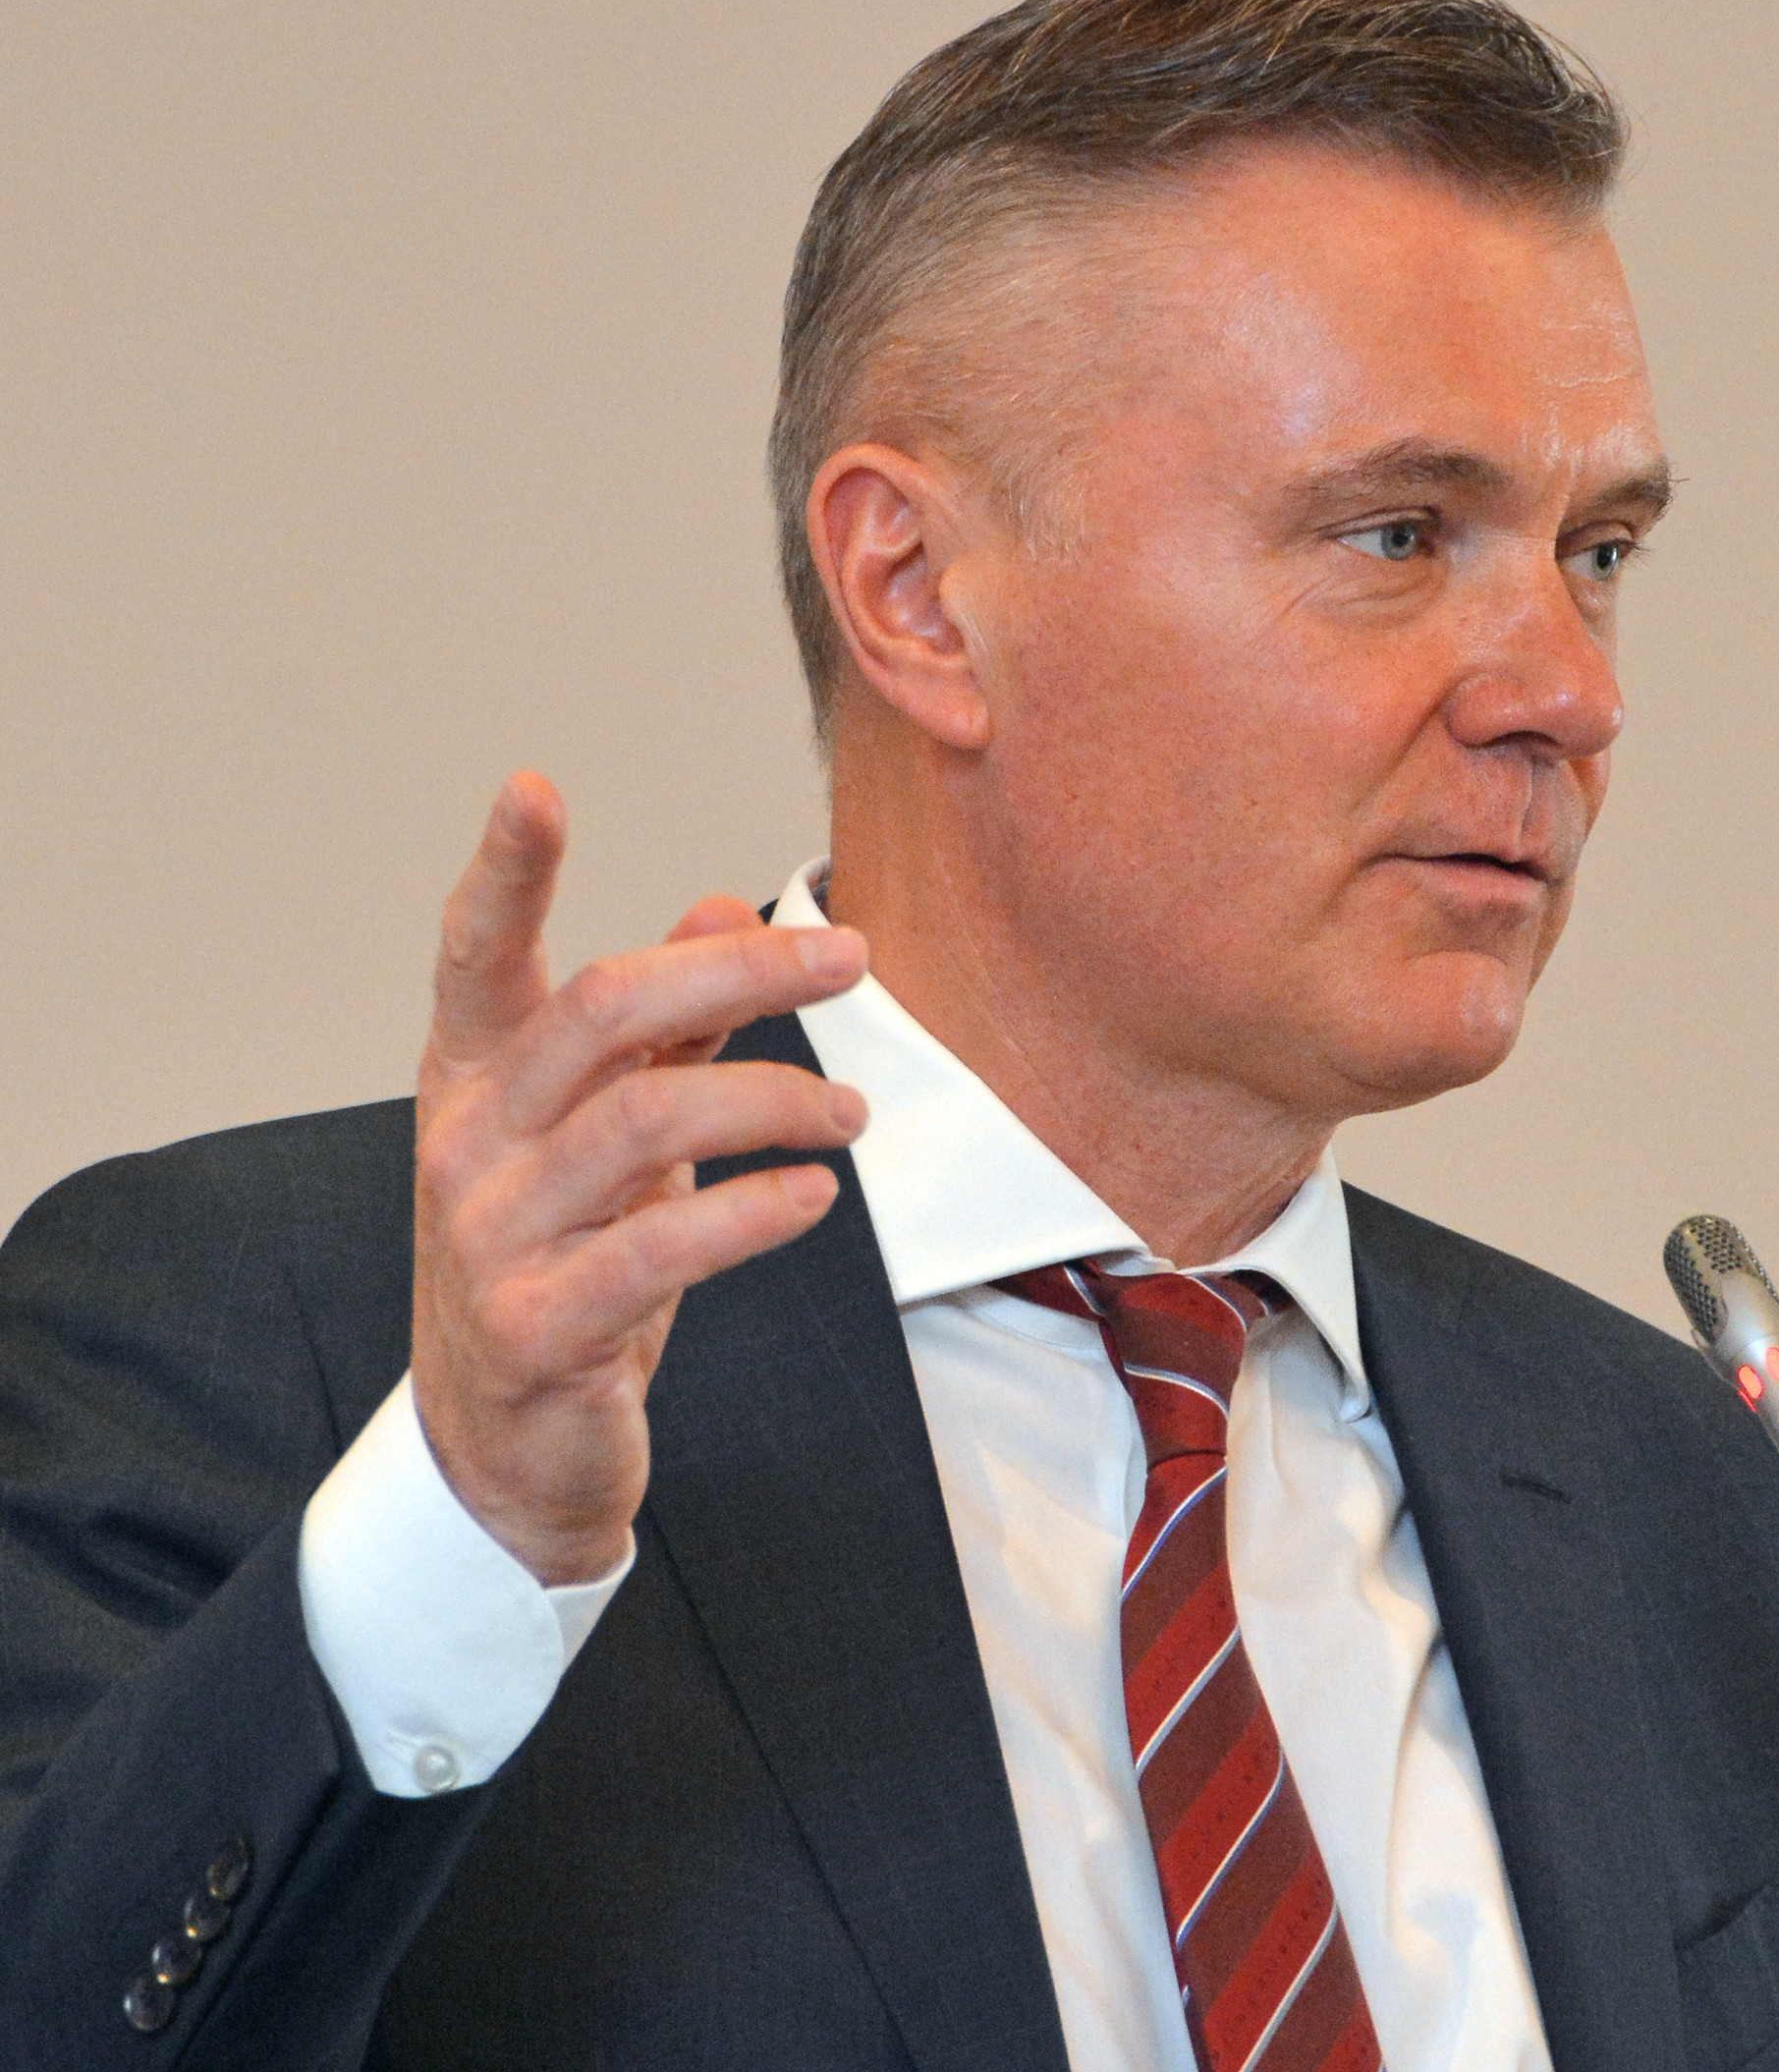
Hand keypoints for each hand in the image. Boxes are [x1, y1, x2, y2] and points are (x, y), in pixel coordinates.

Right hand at [409, 772, 866, 1583]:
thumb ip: (663, 1024)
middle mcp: (467, 1142)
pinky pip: (662, 1246)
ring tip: (855, 1115)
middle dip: (740, 971)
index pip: (475, 954)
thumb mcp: (608, 1130)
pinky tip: (812, 1196)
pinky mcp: (539, 1327)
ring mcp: (491, 1238)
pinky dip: (755, 1212)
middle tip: (849, 961)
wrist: (504, 1447)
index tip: (533, 787)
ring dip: (777, 1101)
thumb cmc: (566, 1255)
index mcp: (473, 1077)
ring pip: (647, 1122)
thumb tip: (720, 904)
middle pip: (602, 1012)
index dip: (505, 871)